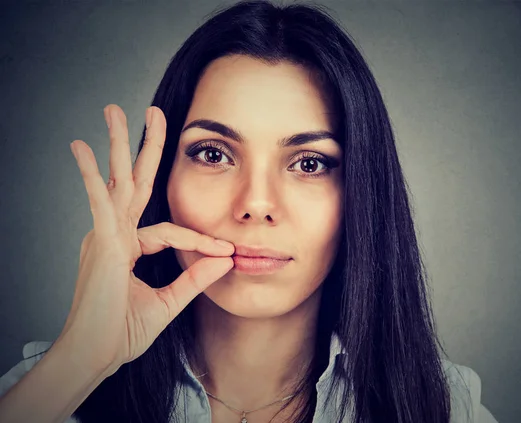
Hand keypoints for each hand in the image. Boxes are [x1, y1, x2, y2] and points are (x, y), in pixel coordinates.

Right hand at [59, 104, 233, 375]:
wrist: (96, 357)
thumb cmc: (123, 333)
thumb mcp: (170, 301)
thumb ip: (195, 279)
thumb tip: (225, 259)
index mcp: (130, 248)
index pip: (171, 230)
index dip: (200, 238)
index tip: (227, 251)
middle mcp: (116, 235)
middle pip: (137, 183)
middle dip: (145, 148)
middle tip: (153, 112)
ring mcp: (106, 236)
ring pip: (118, 181)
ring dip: (119, 145)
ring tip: (114, 110)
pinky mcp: (100, 243)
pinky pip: (99, 204)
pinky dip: (91, 176)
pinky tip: (81, 149)